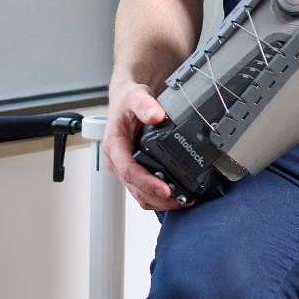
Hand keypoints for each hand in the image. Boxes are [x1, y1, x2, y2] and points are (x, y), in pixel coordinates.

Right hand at [103, 80, 187, 210]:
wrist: (128, 99)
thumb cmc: (128, 100)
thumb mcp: (135, 96)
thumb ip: (145, 105)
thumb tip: (156, 115)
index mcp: (114, 146)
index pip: (129, 171)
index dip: (147, 183)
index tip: (165, 189)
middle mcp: (118, 161)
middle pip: (136, 189)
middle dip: (159, 198)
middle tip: (183, 199)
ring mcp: (126, 168)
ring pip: (141, 195)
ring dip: (161, 202)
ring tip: (185, 200)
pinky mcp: (136, 171)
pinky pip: (145, 191)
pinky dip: (161, 198)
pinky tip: (178, 195)